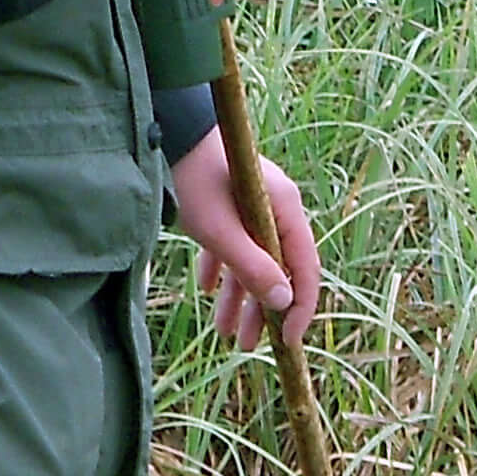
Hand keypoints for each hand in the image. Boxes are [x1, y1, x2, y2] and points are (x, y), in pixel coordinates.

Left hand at [168, 126, 320, 340]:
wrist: (170, 130)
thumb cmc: (197, 179)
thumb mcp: (222, 232)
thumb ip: (254, 268)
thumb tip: (284, 303)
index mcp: (286, 211)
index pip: (306, 269)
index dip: (300, 308)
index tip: (288, 342)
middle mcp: (277, 209)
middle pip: (279, 269)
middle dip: (263, 310)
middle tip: (250, 345)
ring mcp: (254, 205)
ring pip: (254, 261)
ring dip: (240, 296)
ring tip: (225, 332)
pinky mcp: (231, 203)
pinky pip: (234, 244)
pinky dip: (223, 268)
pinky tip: (207, 289)